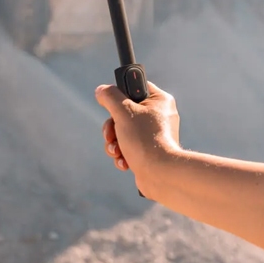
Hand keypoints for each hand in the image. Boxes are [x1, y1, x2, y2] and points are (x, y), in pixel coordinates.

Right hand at [95, 81, 180, 195]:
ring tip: (117, 152)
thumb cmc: (145, 140)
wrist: (161, 174)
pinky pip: (130, 148)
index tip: (112, 105)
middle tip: (109, 135)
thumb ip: (110, 97)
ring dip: (115, 143)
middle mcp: (160, 116)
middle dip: (112, 127)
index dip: (120, 96)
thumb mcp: (123, 112)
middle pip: (125, 113)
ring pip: (124, 132)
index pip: (135, 88)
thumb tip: (101, 90)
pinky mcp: (151, 152)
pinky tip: (124, 162)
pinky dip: (123, 155)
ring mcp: (155, 135)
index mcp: (160, 100)